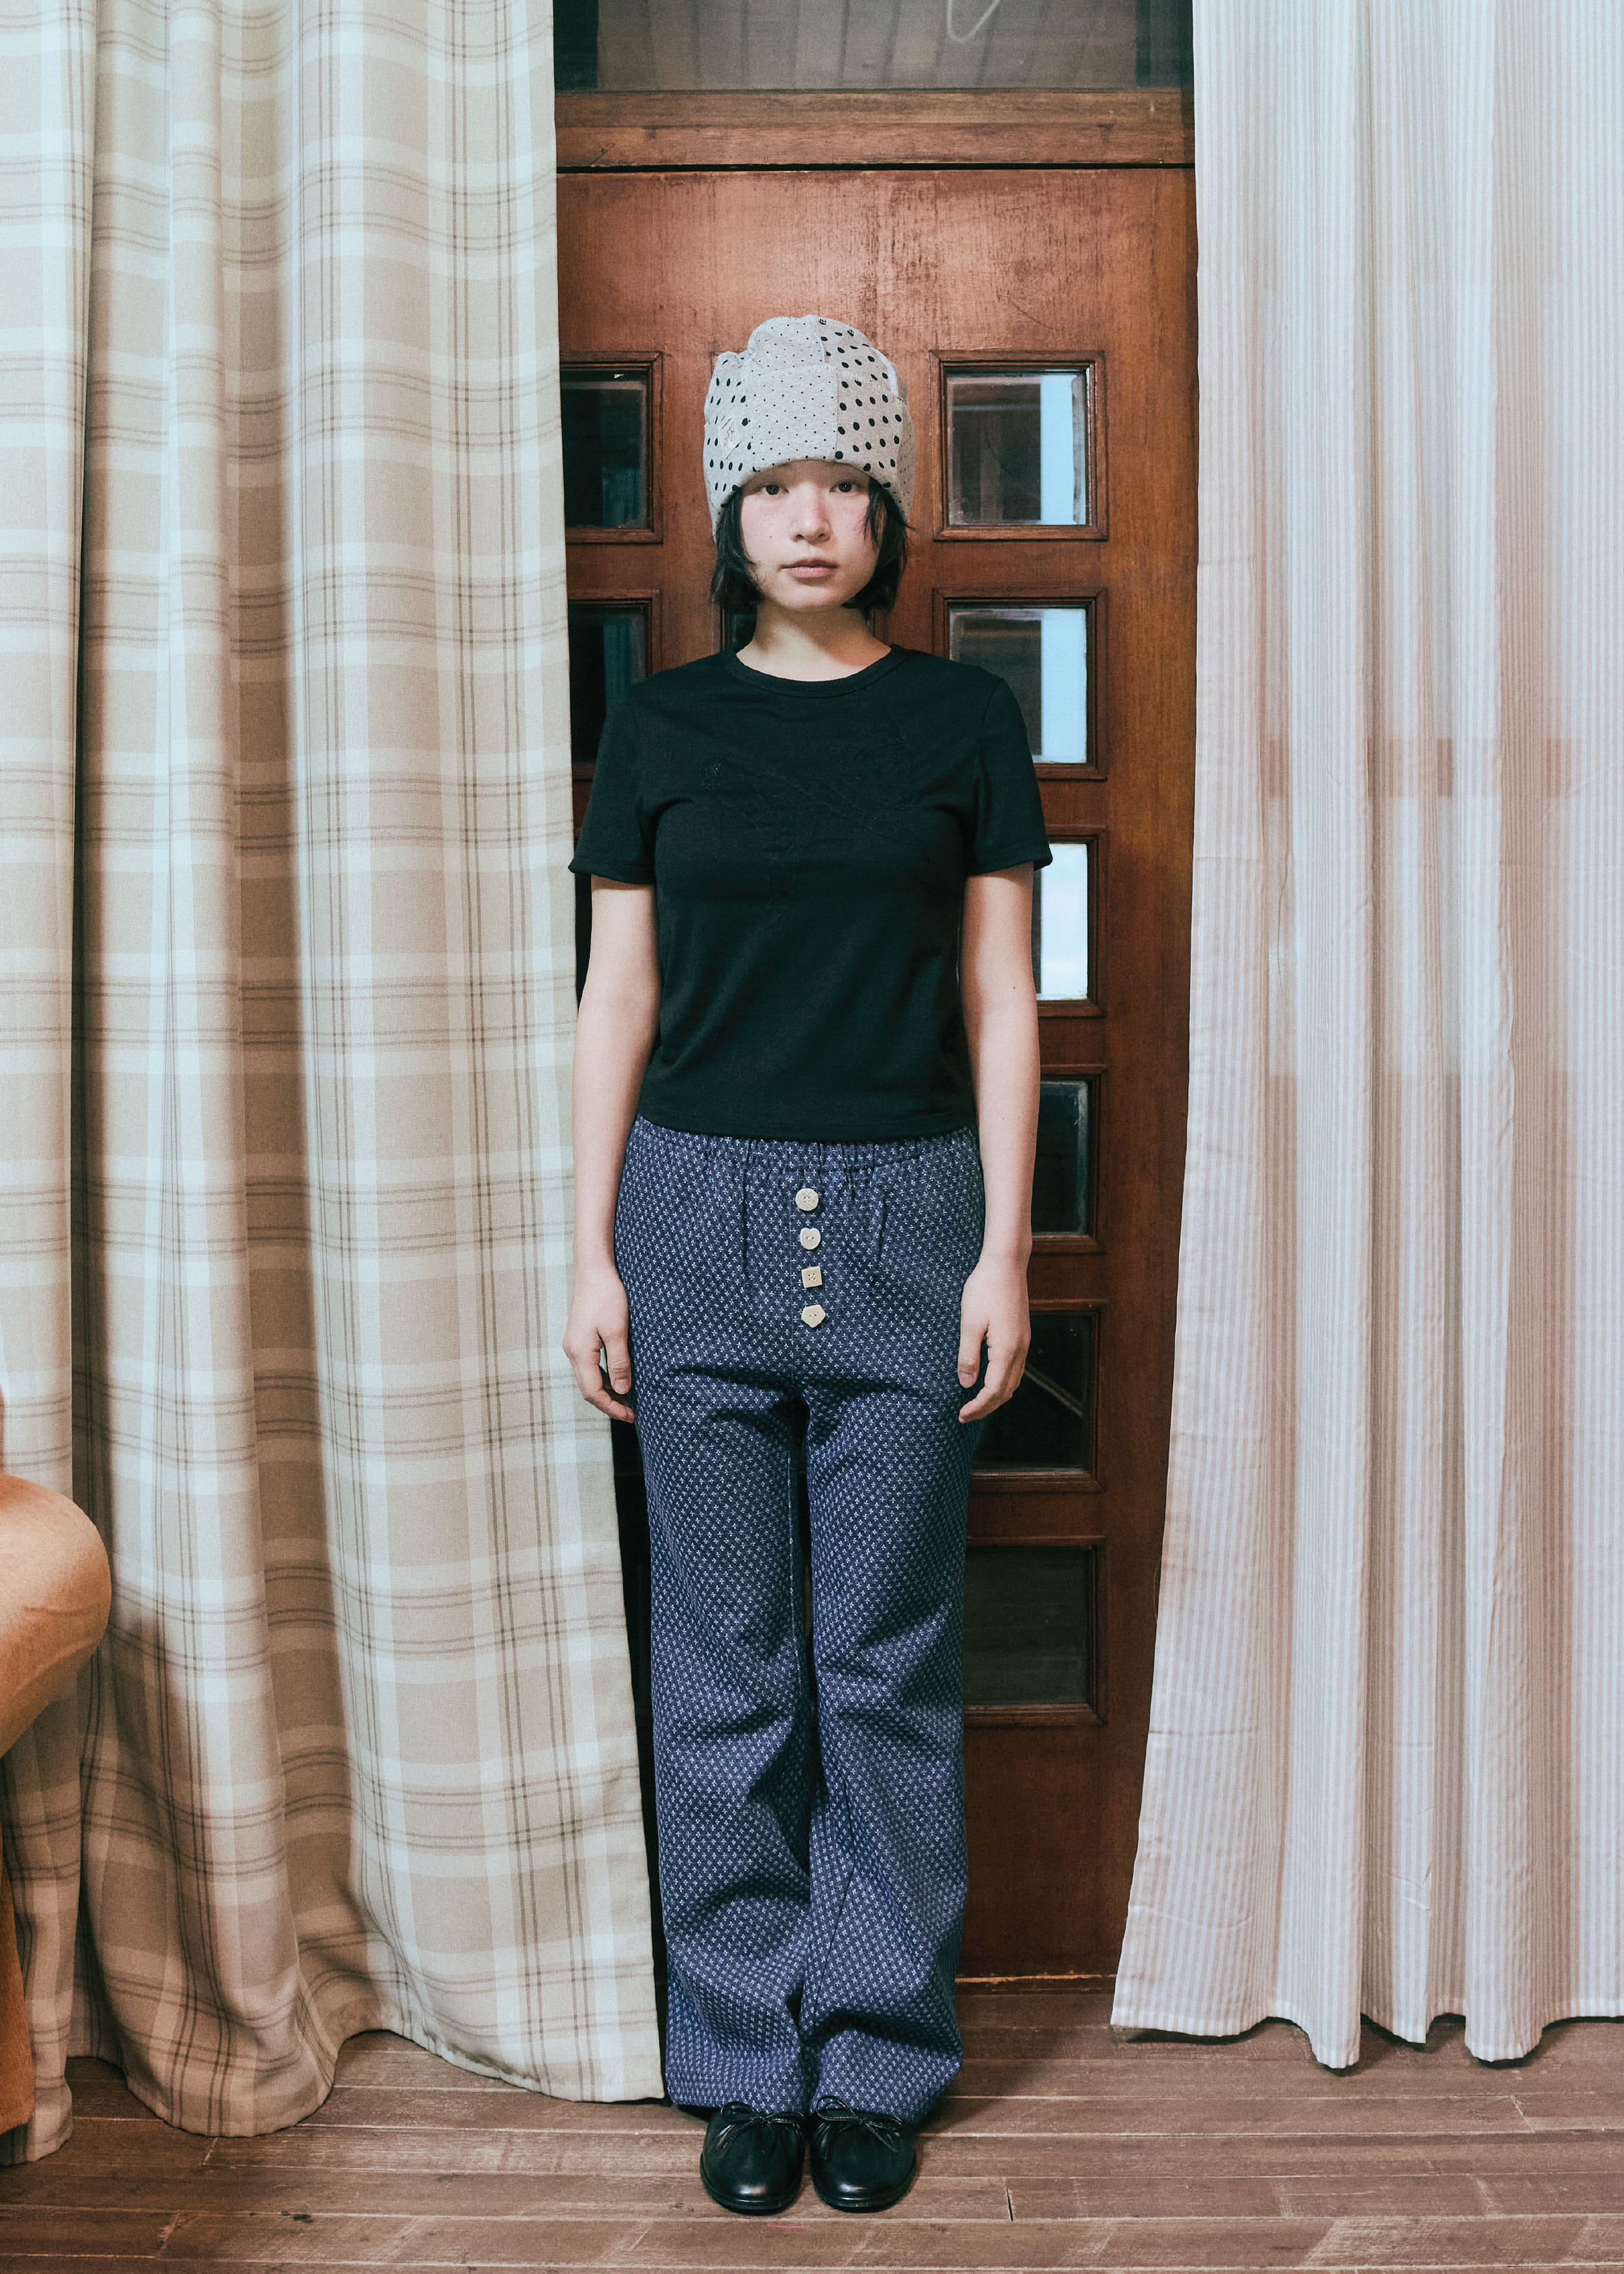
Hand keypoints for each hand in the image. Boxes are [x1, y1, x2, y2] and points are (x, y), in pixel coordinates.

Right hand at [562, 1262, 636, 1423]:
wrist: (593, 1269)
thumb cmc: (607, 1296)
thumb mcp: (617, 1330)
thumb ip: (619, 1362)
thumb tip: (622, 1390)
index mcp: (579, 1353)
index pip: (593, 1393)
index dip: (611, 1408)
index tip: (631, 1416)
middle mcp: (572, 1352)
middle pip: (588, 1390)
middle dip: (609, 1404)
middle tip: (631, 1413)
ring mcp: (574, 1345)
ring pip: (588, 1379)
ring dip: (606, 1392)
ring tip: (627, 1400)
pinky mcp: (579, 1338)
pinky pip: (589, 1367)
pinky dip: (603, 1378)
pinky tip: (617, 1378)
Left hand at [955, 1253, 1029, 1421]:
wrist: (1006, 1264)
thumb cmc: (984, 1289)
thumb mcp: (969, 1323)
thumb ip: (968, 1356)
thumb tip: (967, 1384)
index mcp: (1007, 1350)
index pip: (994, 1391)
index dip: (978, 1407)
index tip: (961, 1415)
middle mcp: (1020, 1350)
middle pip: (1007, 1391)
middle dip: (987, 1407)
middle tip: (965, 1415)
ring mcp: (1024, 1342)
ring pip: (1014, 1381)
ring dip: (996, 1396)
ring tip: (976, 1402)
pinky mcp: (1022, 1334)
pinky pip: (1016, 1368)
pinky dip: (1003, 1382)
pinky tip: (988, 1379)